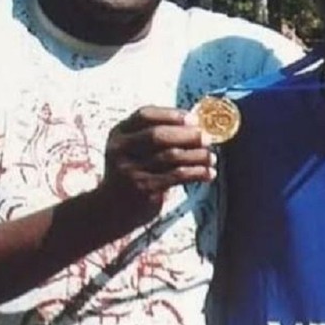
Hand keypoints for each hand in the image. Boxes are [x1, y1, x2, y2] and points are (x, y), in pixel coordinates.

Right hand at [103, 106, 214, 225]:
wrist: (112, 209)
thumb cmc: (132, 174)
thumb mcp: (133, 151)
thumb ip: (155, 137)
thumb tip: (196, 126)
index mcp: (119, 133)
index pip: (145, 115)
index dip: (171, 115)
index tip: (194, 119)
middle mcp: (121, 150)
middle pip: (158, 135)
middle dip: (187, 135)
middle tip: (208, 139)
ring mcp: (131, 170)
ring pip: (171, 156)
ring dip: (197, 156)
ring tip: (212, 158)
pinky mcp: (144, 188)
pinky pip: (177, 176)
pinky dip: (197, 173)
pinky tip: (209, 174)